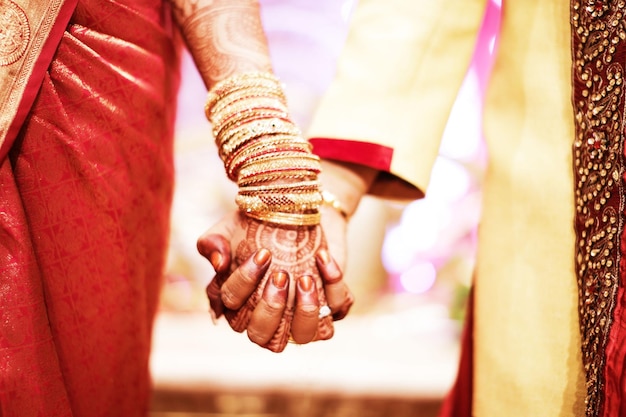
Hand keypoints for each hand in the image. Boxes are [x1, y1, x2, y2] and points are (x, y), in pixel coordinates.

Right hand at [197, 211, 351, 351]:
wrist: (297, 209)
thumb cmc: (255, 224)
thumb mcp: (228, 228)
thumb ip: (211, 243)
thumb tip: (218, 264)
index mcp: (237, 305)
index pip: (232, 309)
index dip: (245, 284)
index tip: (262, 254)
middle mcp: (268, 316)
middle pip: (263, 337)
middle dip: (271, 308)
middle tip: (280, 276)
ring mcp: (301, 314)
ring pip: (303, 336)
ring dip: (305, 311)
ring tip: (305, 279)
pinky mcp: (331, 304)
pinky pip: (336, 309)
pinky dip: (334, 286)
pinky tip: (323, 258)